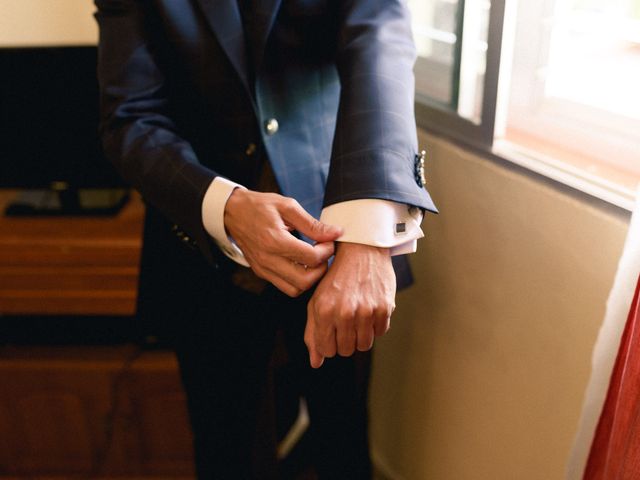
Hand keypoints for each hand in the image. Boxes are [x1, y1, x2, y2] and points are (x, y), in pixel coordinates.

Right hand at [224, 188, 342, 296]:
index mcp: (275, 241)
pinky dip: (297, 280)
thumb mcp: (288, 206)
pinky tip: (301, 263)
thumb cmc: (260, 206)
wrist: (232, 212)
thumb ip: (312, 224)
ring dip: (310, 278)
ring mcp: (263, 269)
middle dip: (321, 268)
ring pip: (295, 289)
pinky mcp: (261, 272)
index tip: (328, 240)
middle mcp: (267, 259)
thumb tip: (336, 233)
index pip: (311, 258)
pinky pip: (285, 286)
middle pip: (305, 281)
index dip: (327, 250)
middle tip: (323, 253)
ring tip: (313, 260)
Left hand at [304, 242, 395, 367]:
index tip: (332, 331)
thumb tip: (316, 363)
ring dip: (361, 335)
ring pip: (364, 345)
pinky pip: (380, 332)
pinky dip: (375, 325)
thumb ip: (313, 333)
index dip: (329, 344)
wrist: (361, 251)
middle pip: (346, 350)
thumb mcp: (317, 301)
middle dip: (345, 340)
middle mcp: (345, 312)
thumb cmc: (336, 279)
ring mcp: (366, 311)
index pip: (327, 350)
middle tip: (345, 321)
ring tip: (357, 316)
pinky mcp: (384, 308)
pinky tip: (369, 308)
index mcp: (324, 311)